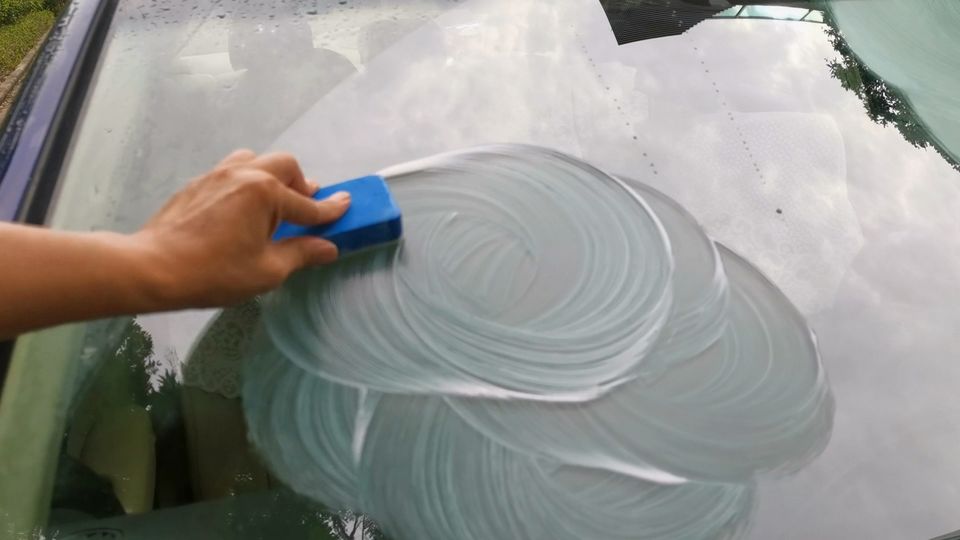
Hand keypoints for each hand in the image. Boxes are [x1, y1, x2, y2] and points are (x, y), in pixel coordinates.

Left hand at [134, 149, 349, 308]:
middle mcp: (245, 174)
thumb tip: (328, 247)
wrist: (153, 267)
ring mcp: (218, 174)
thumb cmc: (214, 272)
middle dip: (301, 186)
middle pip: (285, 166)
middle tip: (303, 210)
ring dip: (272, 177)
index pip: (308, 204)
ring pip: (256, 160)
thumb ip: (301, 253)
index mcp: (266, 193)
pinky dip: (247, 182)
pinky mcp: (199, 183)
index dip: (330, 209)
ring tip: (271, 204)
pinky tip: (241, 209)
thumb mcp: (267, 270)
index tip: (347, 205)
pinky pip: (232, 170)